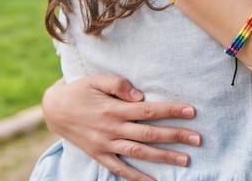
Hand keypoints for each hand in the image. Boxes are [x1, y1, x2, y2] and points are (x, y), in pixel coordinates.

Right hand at [42, 75, 201, 180]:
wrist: (54, 110)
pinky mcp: (100, 155)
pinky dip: (137, 178)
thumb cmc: (79, 91)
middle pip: (149, 134)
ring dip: (163, 157)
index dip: (170, 111)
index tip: (191, 111)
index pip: (148, 111)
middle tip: (198, 139)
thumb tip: (140, 96)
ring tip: (185, 160)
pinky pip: (120, 169)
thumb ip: (119, 85)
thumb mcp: (97, 80)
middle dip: (175, 136)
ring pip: (139, 153)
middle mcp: (111, 129)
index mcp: (113, 109)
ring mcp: (106, 145)